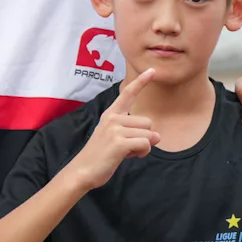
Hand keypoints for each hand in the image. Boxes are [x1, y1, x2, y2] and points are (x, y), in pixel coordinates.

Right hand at [66, 69, 160, 189]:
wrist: (82, 171)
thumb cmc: (101, 156)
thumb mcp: (116, 138)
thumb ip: (135, 133)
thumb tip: (158, 136)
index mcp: (111, 114)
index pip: (128, 94)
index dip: (141, 82)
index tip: (152, 70)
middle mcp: (113, 118)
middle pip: (148, 123)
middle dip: (143, 138)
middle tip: (126, 147)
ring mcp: (115, 129)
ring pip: (149, 135)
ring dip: (143, 147)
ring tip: (124, 152)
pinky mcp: (119, 142)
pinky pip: (145, 144)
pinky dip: (142, 153)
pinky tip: (128, 156)